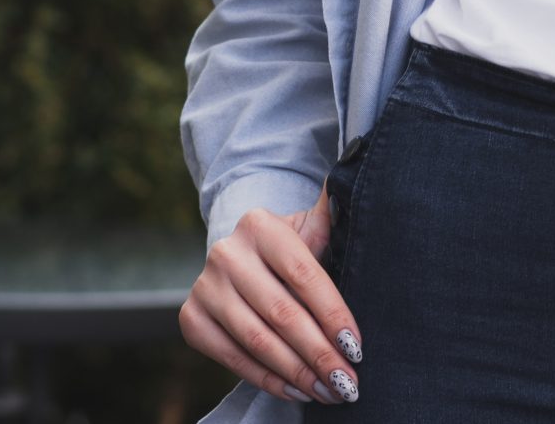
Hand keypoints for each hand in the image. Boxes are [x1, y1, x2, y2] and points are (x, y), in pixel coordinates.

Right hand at [179, 186, 365, 405]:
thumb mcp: (311, 227)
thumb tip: (363, 162)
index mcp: (261, 225)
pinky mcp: (191, 319)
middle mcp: (226, 253)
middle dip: (319, 352)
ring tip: (329, 391)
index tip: (357, 347)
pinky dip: (268, 378)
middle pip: (282, 312)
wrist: (239, 256)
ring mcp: (204, 287)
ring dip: (297, 372)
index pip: (304, 275)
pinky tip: (296, 391)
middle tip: (348, 382)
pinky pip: (233, 357)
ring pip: (258, 339)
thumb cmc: (290, 248)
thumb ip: (334, 213)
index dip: (333, 313)